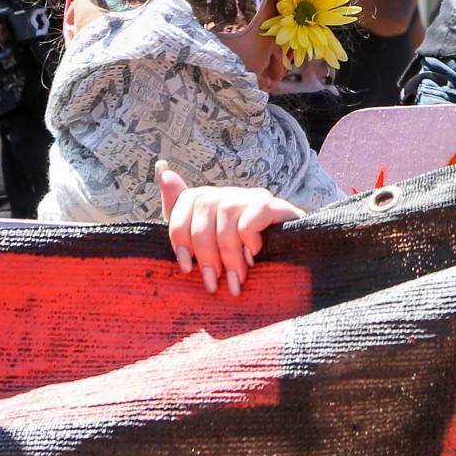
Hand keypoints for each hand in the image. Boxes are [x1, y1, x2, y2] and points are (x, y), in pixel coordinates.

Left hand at [159, 163, 304, 295]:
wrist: (291, 267)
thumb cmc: (241, 261)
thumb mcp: (206, 247)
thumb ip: (182, 217)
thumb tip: (164, 173)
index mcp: (211, 201)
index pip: (186, 200)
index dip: (179, 233)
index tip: (185, 267)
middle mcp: (231, 194)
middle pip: (204, 207)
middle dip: (205, 251)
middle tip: (212, 282)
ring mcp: (254, 197)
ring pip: (226, 213)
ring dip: (228, 252)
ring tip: (235, 279)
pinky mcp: (277, 206)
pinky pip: (252, 215)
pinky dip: (249, 239)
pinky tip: (254, 257)